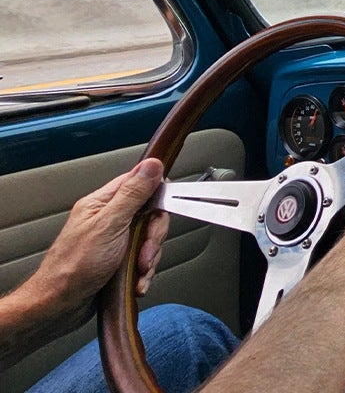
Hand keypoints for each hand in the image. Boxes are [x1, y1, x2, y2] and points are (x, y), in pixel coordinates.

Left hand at [31, 159, 168, 320]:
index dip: (156, 198)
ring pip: (150, 239)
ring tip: (137, 271)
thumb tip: (151, 165)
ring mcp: (115, 240)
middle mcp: (110, 219)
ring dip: (148, 259)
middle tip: (143, 251)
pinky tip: (136, 280)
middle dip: (153, 238)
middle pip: (151, 215)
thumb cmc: (73, 268)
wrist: (60, 306)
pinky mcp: (120, 260)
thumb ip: (132, 194)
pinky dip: (143, 272)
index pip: (141, 183)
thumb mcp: (108, 226)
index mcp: (103, 203)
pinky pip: (144, 259)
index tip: (158, 215)